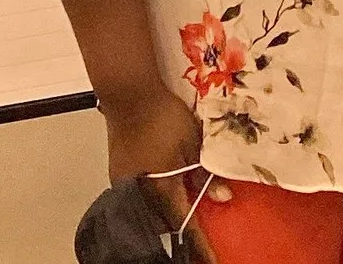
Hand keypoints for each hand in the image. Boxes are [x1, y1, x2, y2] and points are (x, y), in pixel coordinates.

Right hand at [101, 85, 228, 252]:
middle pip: (165, 223)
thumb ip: (206, 173)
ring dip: (167, 215)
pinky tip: (163, 193)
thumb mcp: (193, 143)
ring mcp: (125, 185)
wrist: (128, 95)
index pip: (187, 227)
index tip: (213, 262)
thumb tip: (223, 198)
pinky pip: (140, 196)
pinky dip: (155, 200)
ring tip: (183, 218)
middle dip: (183, 233)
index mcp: (162, 192)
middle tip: (200, 242)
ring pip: (151, 211)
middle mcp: (141, 196)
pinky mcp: (118, 173)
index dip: (201, 247)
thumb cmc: (164, 118)